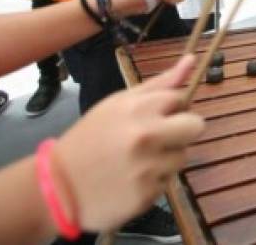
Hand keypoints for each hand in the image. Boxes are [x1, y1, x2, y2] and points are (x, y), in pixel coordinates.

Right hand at [52, 54, 204, 231]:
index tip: (155, 115)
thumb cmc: (90, 138)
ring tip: (138, 161)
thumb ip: (159, 84)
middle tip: (160, 137)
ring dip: (167, 158)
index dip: (171, 107)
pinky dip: (154, 181)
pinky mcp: (148, 195)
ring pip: (182, 156)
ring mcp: (149, 168)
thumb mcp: (118, 103)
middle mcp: (147, 136)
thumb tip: (191, 59)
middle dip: (183, 130)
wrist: (58, 187)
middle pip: (196, 126)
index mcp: (138, 109)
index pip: (181, 98)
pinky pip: (167, 182)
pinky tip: (132, 180)